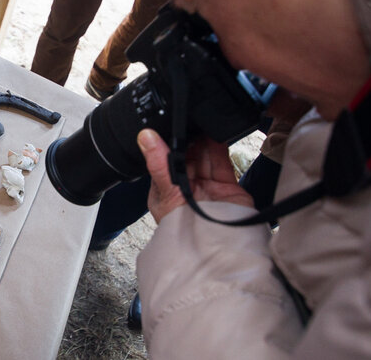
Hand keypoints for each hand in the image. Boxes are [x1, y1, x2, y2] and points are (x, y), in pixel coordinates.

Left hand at [137, 129, 252, 223]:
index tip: (167, 124)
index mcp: (164, 190)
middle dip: (186, 140)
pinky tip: (215, 133)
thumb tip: (145, 137)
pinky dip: (219, 147)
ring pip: (203, 156)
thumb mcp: (168, 193)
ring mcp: (205, 187)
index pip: (163, 160)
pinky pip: (221, 161)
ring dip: (202, 141)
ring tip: (201, 123)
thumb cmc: (186, 231)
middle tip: (185, 121)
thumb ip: (159, 163)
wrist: (218, 249)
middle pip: (185, 155)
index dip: (166, 142)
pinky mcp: (225, 186)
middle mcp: (184, 187)